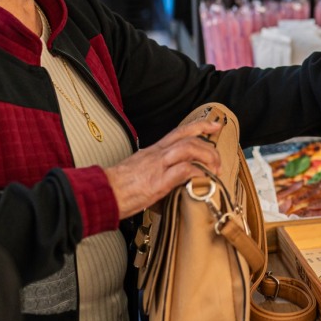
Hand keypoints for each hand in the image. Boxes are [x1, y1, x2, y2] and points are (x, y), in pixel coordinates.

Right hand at [104, 119, 222, 217]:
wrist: (100, 194)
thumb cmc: (117, 188)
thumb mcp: (141, 172)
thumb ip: (159, 170)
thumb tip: (175, 178)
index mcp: (153, 151)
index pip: (179, 132)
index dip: (199, 126)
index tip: (214, 126)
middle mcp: (157, 154)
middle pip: (188, 138)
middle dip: (209, 146)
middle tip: (219, 159)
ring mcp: (157, 166)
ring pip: (189, 148)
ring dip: (207, 157)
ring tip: (214, 170)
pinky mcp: (157, 182)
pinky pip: (184, 170)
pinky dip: (198, 172)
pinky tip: (203, 179)